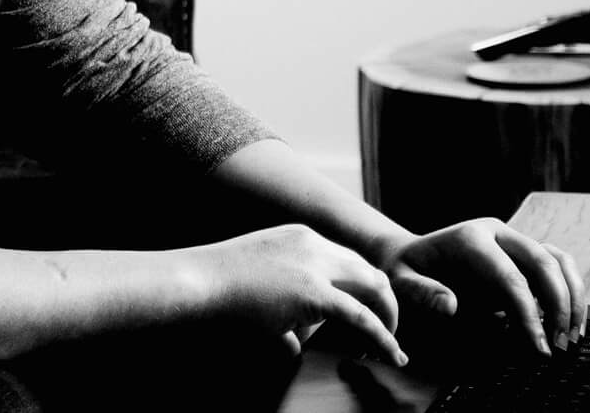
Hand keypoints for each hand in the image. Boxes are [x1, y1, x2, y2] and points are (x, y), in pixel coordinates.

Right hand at [180, 223, 408, 366]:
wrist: (199, 280)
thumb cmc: (217, 285)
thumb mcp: (260, 279)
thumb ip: (284, 299)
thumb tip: (299, 337)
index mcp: (300, 237)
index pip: (347, 261)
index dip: (363, 288)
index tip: (368, 310)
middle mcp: (313, 245)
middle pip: (368, 270)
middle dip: (385, 302)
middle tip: (388, 329)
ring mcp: (314, 265)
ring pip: (373, 287)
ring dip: (387, 316)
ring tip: (389, 343)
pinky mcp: (313, 292)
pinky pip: (361, 316)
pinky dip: (382, 335)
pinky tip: (390, 352)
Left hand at [372, 218, 587, 354]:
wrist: (408, 257)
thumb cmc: (403, 272)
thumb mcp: (399, 282)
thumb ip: (421, 292)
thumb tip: (451, 307)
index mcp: (469, 238)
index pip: (510, 276)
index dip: (528, 313)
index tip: (538, 346)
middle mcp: (496, 233)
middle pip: (543, 263)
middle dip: (559, 306)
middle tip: (560, 346)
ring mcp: (512, 242)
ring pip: (558, 260)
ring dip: (573, 298)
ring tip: (572, 338)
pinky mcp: (522, 255)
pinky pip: (558, 267)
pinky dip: (570, 293)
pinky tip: (568, 325)